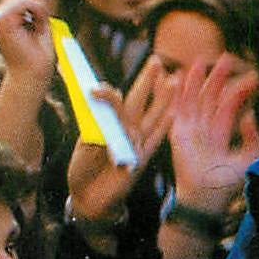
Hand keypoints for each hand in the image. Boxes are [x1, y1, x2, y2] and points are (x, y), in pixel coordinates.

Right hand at [0, 0, 54, 83]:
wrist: (31, 75)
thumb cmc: (37, 53)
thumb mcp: (42, 19)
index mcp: (4, 10)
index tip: (41, 15)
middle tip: (40, 21)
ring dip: (40, 5)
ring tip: (38, 24)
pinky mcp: (1, 20)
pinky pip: (27, 0)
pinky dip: (39, 10)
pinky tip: (36, 24)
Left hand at [68, 56, 177, 223]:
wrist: (88, 196)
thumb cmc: (87, 167)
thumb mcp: (87, 140)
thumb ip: (97, 124)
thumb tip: (102, 106)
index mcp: (114, 124)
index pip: (120, 99)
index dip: (116, 84)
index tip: (104, 72)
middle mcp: (129, 132)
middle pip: (140, 102)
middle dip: (148, 82)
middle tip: (157, 62)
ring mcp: (136, 145)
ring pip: (149, 116)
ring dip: (161, 98)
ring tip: (171, 80)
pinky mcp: (139, 160)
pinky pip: (147, 139)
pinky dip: (152, 126)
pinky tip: (169, 114)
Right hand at [168, 54, 258, 213]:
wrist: (204, 195)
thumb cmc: (226, 182)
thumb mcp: (248, 161)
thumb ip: (252, 139)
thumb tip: (250, 117)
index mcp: (221, 132)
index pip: (229, 106)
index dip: (238, 91)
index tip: (249, 77)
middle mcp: (205, 126)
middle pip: (211, 96)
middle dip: (218, 78)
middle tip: (225, 58)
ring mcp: (190, 127)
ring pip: (194, 98)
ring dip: (197, 79)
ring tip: (201, 61)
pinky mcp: (177, 130)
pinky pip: (177, 107)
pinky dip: (178, 92)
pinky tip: (179, 77)